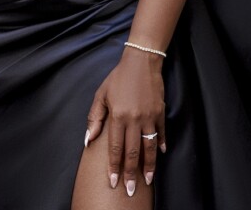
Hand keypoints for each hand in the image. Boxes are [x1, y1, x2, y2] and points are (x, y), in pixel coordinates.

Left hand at [85, 47, 165, 194]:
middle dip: (130, 173)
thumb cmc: (118, 77)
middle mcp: (133, 118)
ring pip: (148, 146)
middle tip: (130, 189)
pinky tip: (160, 154)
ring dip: (148, 165)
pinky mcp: (160, 111)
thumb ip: (94, 118)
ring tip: (147, 180)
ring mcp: (148, 116)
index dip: (114, 166)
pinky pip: (161, 132)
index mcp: (117, 115)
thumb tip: (89, 140)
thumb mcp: (101, 95)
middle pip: (132, 152)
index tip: (113, 182)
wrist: (141, 61)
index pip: (115, 147)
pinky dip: (161, 143)